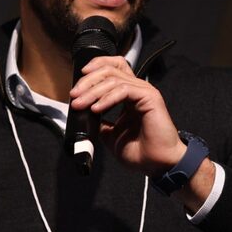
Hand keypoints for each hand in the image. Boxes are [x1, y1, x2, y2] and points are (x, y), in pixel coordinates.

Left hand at [69, 55, 186, 172]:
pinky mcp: (150, 98)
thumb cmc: (141, 152)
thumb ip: (101, 123)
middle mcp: (137, 89)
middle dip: (88, 81)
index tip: (78, 84)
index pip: (113, 68)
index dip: (95, 68)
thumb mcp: (111, 135)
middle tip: (75, 95)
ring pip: (114, 79)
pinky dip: (107, 98)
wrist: (156, 164)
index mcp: (129, 95)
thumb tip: (86, 118)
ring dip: (92, 91)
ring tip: (81, 104)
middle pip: (110, 69)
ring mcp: (144, 92)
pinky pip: (124, 90)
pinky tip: (96, 108)